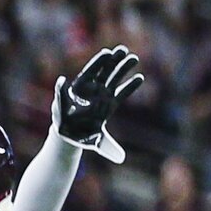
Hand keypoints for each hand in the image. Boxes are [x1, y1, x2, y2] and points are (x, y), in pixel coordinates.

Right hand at [52, 45, 143, 162]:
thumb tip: (121, 159)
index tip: (141, 78)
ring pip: (98, 73)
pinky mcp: (71, 93)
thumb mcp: (99, 143)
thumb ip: (109, 149)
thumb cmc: (85, 137)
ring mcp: (86, 91)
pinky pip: (71, 86)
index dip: (130, 86)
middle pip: (112, 77)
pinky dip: (70, 82)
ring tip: (116, 51)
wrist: (69, 136)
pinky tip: (69, 76)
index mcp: (107, 105)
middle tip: (132, 56)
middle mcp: (99, 94)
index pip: (121, 93)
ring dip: (106, 62)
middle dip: (121, 66)